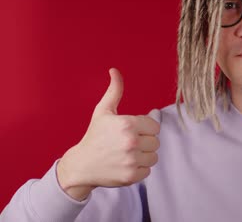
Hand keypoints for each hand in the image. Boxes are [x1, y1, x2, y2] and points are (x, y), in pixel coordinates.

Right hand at [57, 68, 159, 200]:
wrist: (81, 165)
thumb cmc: (95, 136)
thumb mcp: (103, 111)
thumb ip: (114, 91)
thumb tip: (115, 70)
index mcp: (127, 124)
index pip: (154, 127)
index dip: (144, 129)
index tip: (131, 132)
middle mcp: (131, 142)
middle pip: (155, 142)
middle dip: (144, 142)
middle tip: (127, 144)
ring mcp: (131, 160)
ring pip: (154, 156)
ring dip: (143, 156)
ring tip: (126, 154)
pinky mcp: (131, 176)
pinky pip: (148, 170)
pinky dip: (139, 169)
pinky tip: (125, 165)